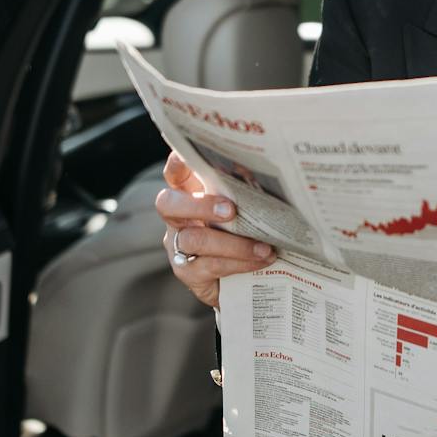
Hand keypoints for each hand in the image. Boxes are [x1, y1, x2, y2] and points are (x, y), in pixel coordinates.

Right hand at [155, 149, 274, 308]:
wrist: (243, 280)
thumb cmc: (244, 235)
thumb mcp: (243, 211)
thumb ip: (244, 194)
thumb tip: (267, 177)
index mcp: (189, 195)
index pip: (175, 174)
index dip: (177, 163)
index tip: (188, 156)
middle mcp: (177, 219)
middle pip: (168, 204)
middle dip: (200, 205)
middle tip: (231, 210)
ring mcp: (178, 246)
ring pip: (194, 239)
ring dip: (234, 244)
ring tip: (264, 247)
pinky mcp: (187, 272)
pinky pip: (210, 265)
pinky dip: (240, 263)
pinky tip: (261, 260)